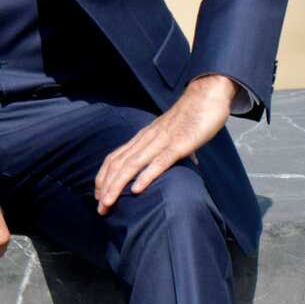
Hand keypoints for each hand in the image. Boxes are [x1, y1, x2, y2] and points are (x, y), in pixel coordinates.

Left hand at [94, 74, 235, 214]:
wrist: (206, 95)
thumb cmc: (191, 116)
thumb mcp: (173, 135)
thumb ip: (169, 149)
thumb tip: (176, 164)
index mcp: (144, 137)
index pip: (116, 157)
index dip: (104, 176)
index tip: (98, 194)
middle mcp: (147, 138)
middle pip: (119, 163)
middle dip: (106, 186)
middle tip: (99, 208)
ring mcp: (162, 140)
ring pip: (133, 164)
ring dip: (118, 185)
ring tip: (108, 202)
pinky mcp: (179, 144)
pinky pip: (160, 161)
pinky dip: (146, 175)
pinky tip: (137, 189)